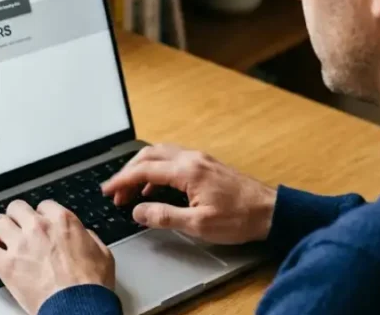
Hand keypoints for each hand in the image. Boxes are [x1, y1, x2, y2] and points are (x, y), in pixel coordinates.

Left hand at [0, 200, 114, 314]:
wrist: (79, 307)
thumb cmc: (91, 286)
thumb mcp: (102, 253)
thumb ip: (88, 238)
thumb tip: (82, 235)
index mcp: (63, 221)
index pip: (44, 205)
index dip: (41, 215)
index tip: (39, 223)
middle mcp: (39, 228)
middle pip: (16, 207)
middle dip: (16, 217)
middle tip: (17, 228)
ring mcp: (21, 245)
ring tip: (0, 239)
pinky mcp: (7, 265)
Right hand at [101, 144, 276, 244]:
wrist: (271, 211)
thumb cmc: (240, 218)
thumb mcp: (198, 225)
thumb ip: (164, 216)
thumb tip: (138, 211)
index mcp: (187, 171)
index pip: (144, 170)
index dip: (121, 180)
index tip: (108, 190)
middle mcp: (192, 158)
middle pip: (149, 155)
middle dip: (127, 171)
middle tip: (116, 191)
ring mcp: (200, 159)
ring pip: (160, 154)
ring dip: (142, 169)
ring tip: (131, 190)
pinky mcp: (206, 164)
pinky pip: (172, 159)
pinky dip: (156, 169)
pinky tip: (155, 187)